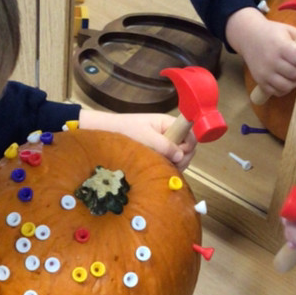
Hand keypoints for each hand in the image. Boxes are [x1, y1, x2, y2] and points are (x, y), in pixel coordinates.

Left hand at [78, 109, 195, 169]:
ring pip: (179, 158)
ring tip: (160, 168)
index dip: (188, 146)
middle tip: (168, 165)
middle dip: (181, 159)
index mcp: (168, 124)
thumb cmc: (124, 130)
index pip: (190, 134)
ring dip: (173, 165)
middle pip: (187, 149)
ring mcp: (164, 145)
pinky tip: (157, 171)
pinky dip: (166, 168)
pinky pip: (169, 162)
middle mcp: (169, 134)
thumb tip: (181, 155)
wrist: (105, 132)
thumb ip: (165, 145)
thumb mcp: (145, 137)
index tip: (178, 155)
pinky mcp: (157, 154)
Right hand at [225, 7, 295, 97]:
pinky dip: (284, 88)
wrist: (248, 37)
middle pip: (295, 74)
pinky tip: (286, 80)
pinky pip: (277, 92)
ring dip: (295, 82)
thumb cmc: (272, 33)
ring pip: (287, 86)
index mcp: (280, 46)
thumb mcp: (288, 31)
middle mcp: (271, 61)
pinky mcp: (260, 82)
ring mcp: (265, 73)